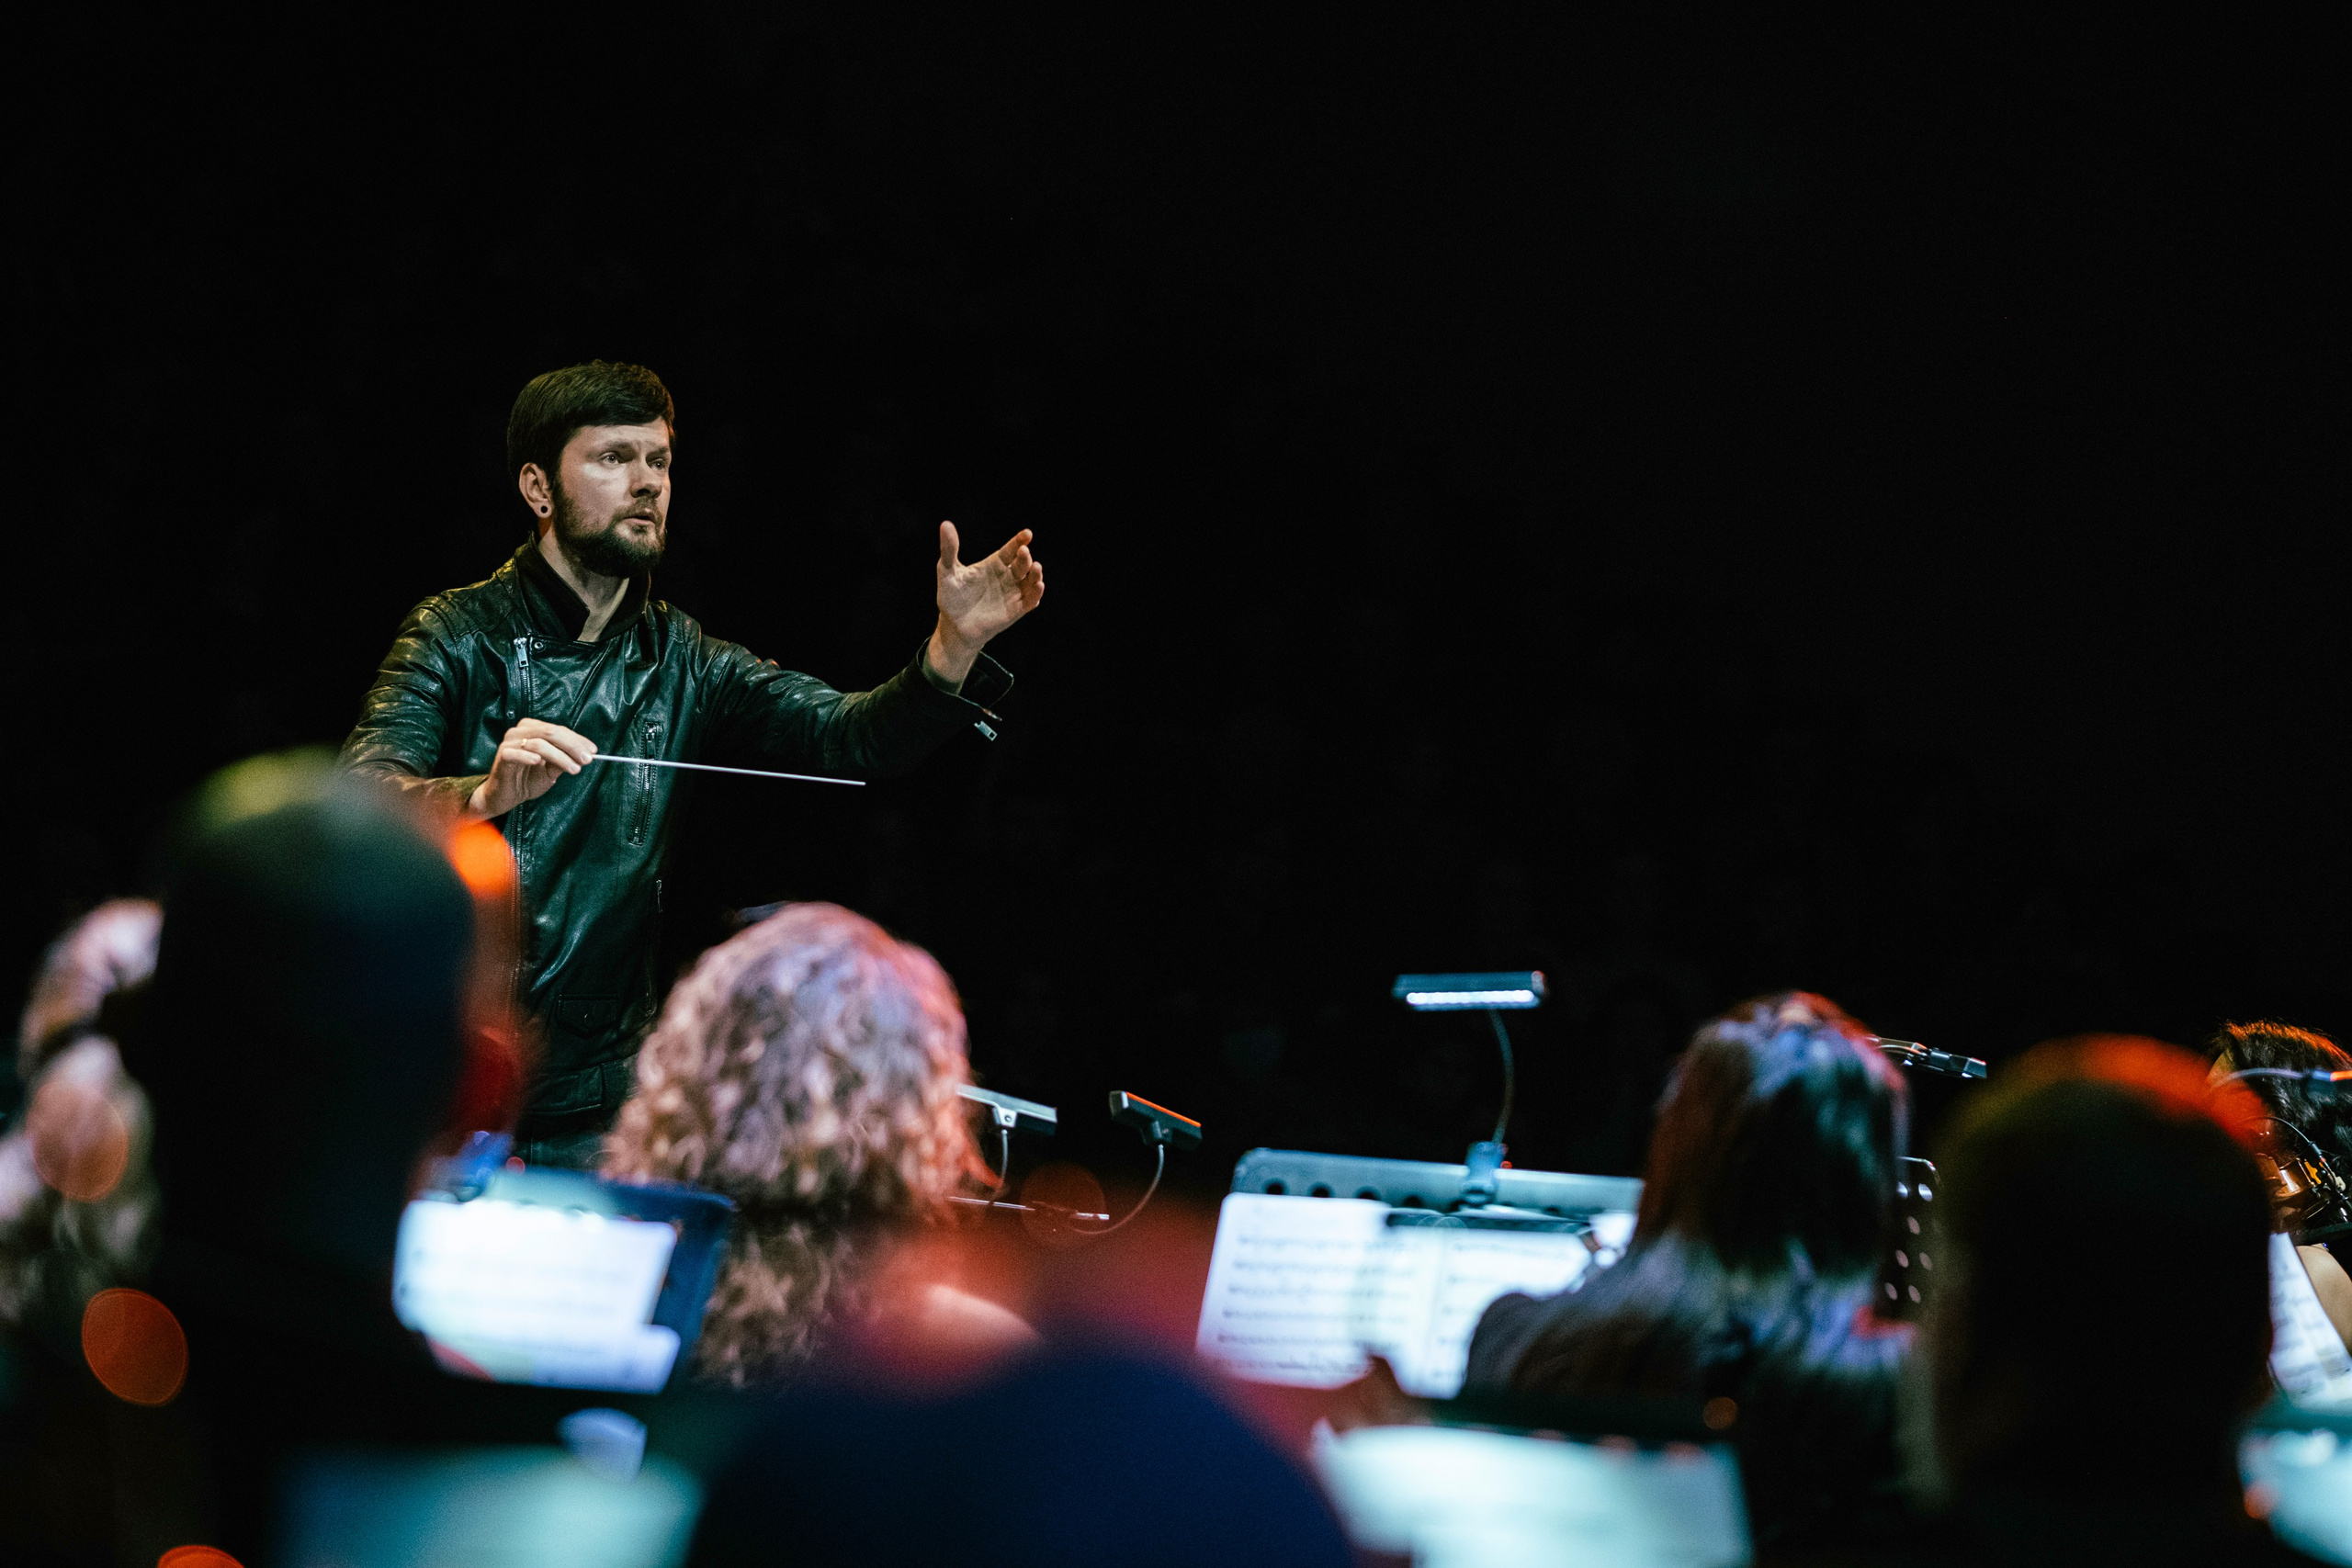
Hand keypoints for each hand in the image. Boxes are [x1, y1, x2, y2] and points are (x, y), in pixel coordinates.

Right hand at [466, 718, 596, 818]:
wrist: (505, 797)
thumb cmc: (527, 780)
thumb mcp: (551, 770)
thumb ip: (564, 760)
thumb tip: (586, 755)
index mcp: (533, 729)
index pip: (559, 730)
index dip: (577, 740)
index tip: (593, 751)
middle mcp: (520, 731)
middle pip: (550, 733)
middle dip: (572, 746)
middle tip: (587, 760)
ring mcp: (509, 742)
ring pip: (538, 743)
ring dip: (559, 756)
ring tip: (574, 769)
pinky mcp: (502, 756)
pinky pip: (515, 753)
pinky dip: (528, 756)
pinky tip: (539, 762)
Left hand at [928, 522, 1043, 685]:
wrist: (953, 626)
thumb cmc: (951, 597)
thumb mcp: (947, 571)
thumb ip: (949, 549)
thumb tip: (945, 524)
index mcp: (994, 564)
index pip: (1010, 549)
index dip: (1019, 541)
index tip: (1027, 534)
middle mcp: (1006, 577)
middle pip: (1022, 563)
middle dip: (1025, 557)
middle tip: (1023, 552)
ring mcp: (1012, 593)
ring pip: (1031, 580)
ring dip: (1035, 574)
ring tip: (1036, 567)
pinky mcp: (1016, 610)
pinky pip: (1030, 600)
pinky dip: (1036, 593)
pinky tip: (1038, 586)